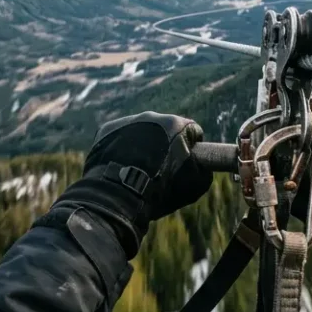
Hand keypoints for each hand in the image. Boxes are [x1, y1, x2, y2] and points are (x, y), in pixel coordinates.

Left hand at [58, 112, 211, 255]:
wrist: (119, 195)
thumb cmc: (160, 190)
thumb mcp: (195, 185)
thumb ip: (204, 169)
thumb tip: (203, 165)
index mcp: (177, 124)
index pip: (192, 131)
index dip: (192, 148)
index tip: (186, 163)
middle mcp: (152, 117)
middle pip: (166, 129)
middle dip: (167, 145)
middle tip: (162, 168)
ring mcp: (128, 121)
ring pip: (142, 131)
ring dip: (144, 146)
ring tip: (140, 169)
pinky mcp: (108, 129)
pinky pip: (120, 136)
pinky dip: (123, 148)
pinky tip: (123, 166)